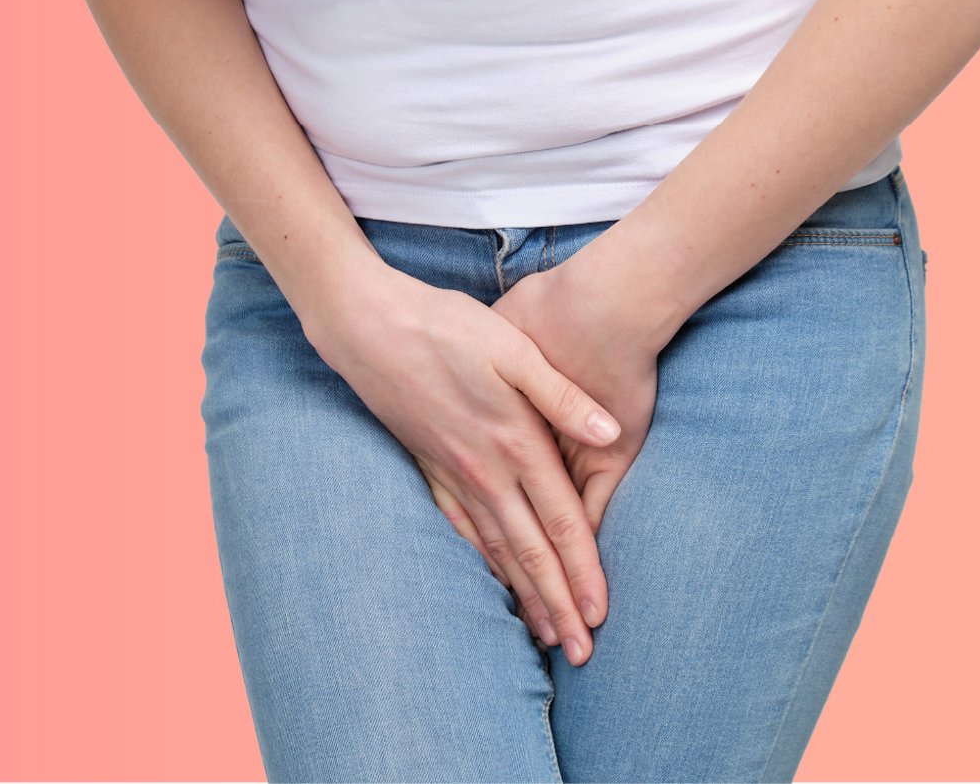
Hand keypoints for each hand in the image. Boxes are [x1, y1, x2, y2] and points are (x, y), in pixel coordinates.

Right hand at [420, 258, 673, 648]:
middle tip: (580, 653)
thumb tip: (611, 433)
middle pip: (530, 552)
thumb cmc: (446, 327)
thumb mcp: (514, 350)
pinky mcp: (429, 467)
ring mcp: (453, 474)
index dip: (584, 572)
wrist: (368, 325)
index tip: (601, 616)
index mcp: (514, 443)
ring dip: (523, 595)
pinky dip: (482, 562)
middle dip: (558, 605)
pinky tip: (493, 582)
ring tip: (544, 636)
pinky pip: (461, 529)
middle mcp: (484, 471)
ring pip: (496, 549)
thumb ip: (562, 396)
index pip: (560, 523)